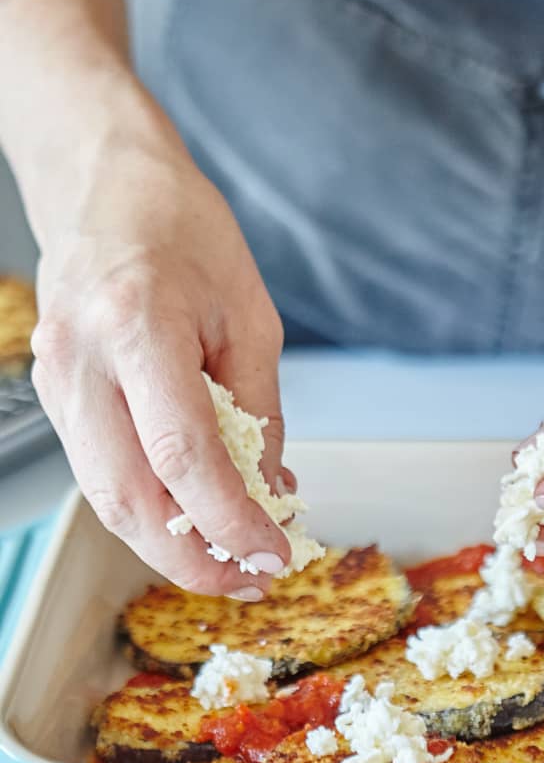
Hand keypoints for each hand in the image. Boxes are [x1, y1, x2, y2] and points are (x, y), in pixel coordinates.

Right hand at [31, 114, 293, 597]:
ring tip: (228, 560)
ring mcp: (55, 378)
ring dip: (167, 544)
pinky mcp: (52, 391)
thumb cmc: (184, 231)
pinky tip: (192, 516)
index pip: (182, 455)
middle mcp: (81, 360)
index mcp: (137, 326)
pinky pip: (98, 469)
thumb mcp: (249, 316)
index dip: (230, 519)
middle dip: (192, 558)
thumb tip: (270, 492)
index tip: (273, 553)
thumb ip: (258, 410)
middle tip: (249, 580)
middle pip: (127, 498)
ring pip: (104, 497)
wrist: (103, 182)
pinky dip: (147, 506)